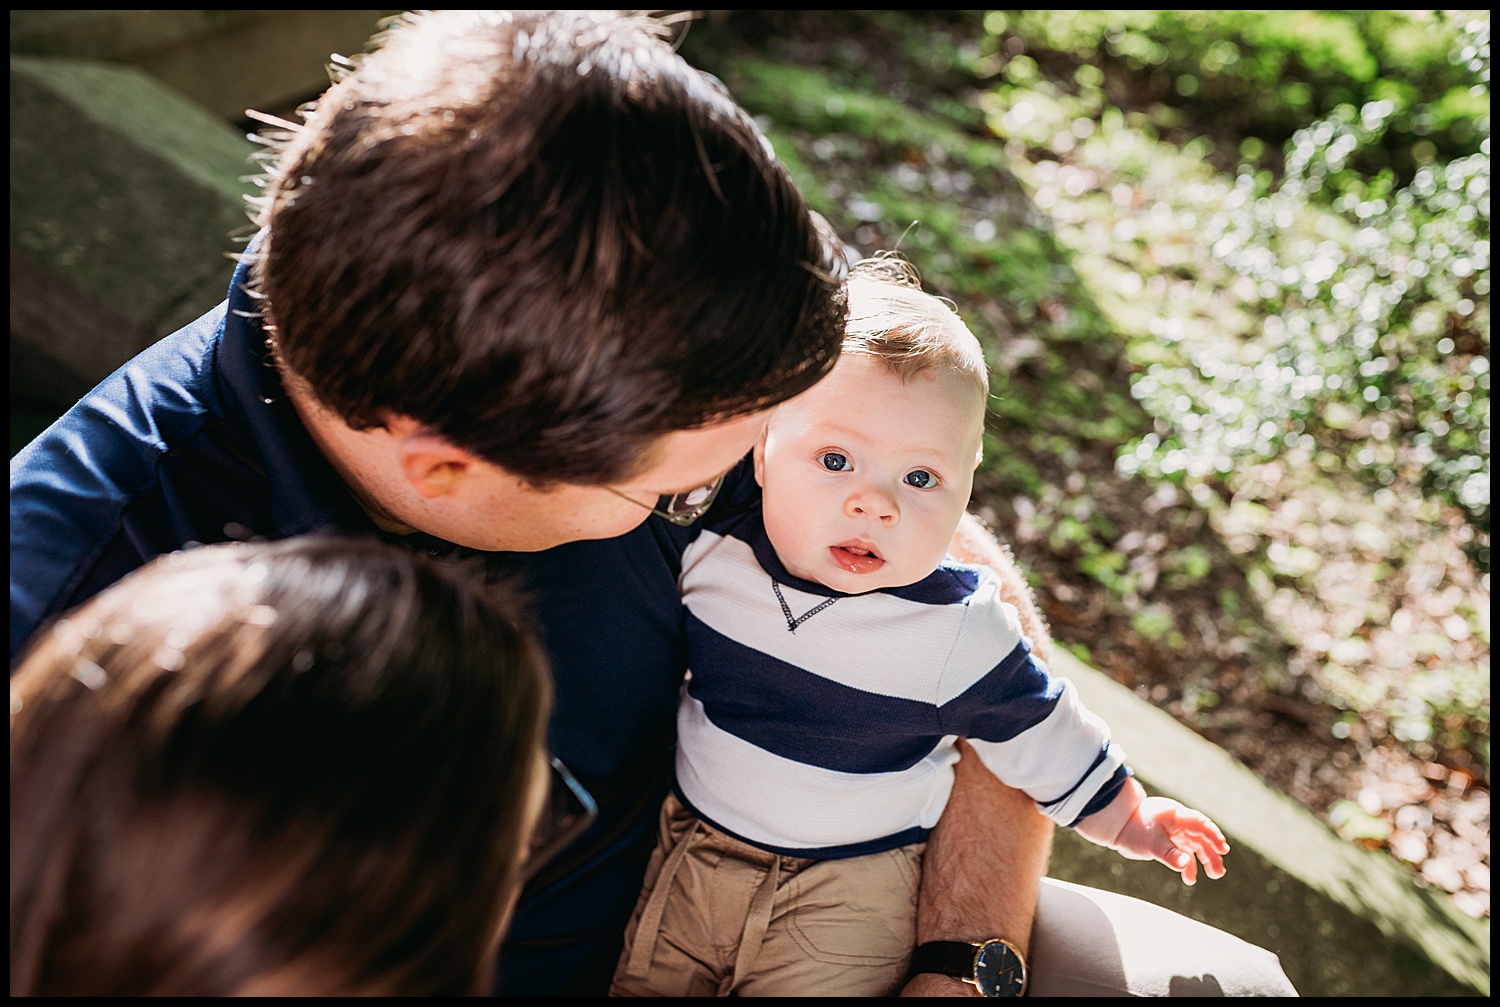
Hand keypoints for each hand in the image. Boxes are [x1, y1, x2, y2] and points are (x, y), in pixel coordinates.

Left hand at [1113, 796, 1228, 884]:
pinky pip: (1184, 853)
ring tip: (1213, 875)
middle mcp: (1179, 822)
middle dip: (1212, 854)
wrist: (1117, 827)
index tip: (1222, 849)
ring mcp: (1175, 831)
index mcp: (1176, 815)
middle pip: (1201, 837)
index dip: (1213, 835)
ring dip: (1205, 860)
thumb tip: (1185, 865)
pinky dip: (1188, 864)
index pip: (1200, 824)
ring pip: (1196, 845)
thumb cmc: (1133, 829)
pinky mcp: (1170, 841)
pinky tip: (1190, 879)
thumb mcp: (1150, 843)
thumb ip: (1169, 854)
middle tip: (1218, 872)